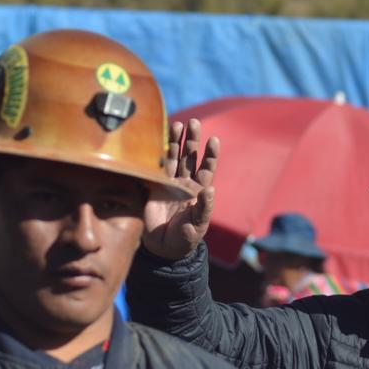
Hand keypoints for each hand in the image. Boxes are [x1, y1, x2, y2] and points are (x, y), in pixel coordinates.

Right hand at [143, 118, 219, 259]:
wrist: (164, 247)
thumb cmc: (186, 237)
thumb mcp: (198, 225)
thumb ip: (204, 208)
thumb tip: (211, 190)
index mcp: (200, 191)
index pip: (207, 168)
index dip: (210, 154)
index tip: (214, 139)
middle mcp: (186, 183)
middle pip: (190, 157)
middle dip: (192, 140)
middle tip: (194, 122)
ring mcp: (170, 183)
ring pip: (174, 157)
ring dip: (175, 141)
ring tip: (177, 124)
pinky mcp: (154, 186)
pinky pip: (157, 166)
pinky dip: (158, 153)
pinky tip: (157, 139)